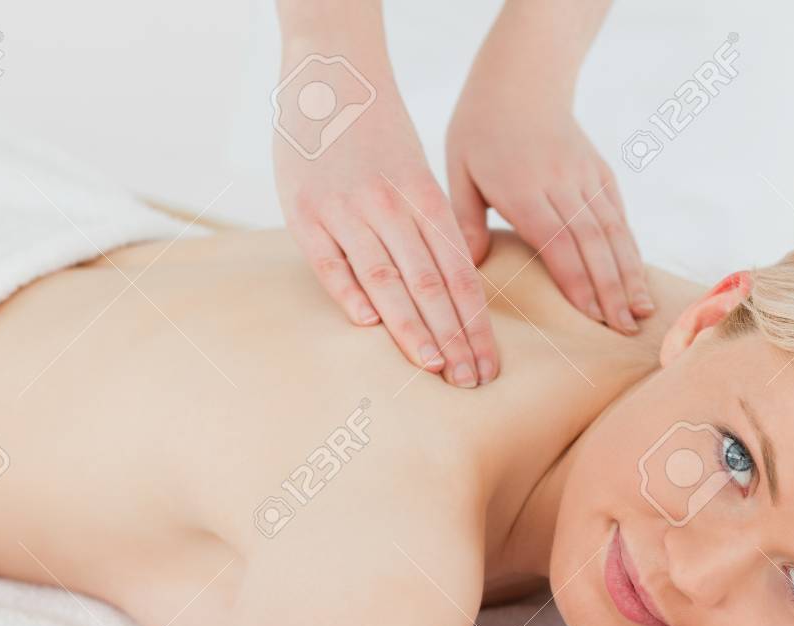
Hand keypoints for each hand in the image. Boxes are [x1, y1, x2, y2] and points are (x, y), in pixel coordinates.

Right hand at [274, 78, 496, 387]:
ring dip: (413, 328)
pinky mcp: (305, 211)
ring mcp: (347, 209)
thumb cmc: (380, 136)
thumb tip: (454, 291)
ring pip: (388, 278)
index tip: (488, 365)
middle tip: (472, 381)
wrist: (331, 75)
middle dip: (455, 339)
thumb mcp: (416, 177)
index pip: (460, 275)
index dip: (475, 324)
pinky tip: (370, 327)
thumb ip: (432, 230)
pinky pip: (331, 261)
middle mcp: (393, 207)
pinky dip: (351, 293)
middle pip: (432, 284)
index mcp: (426, 201)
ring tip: (435, 367)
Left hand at [447, 71, 651, 334]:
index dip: (579, 282)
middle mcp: (561, 184)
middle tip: (625, 331)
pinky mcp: (600, 174)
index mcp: (523, 189)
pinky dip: (630, 249)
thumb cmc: (479, 129)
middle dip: (611, 290)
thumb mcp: (458, 171)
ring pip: (613, 232)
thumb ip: (466, 221)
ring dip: (629, 275)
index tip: (594, 317)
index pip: (557, 243)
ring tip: (641, 312)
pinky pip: (618, 216)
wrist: (521, 79)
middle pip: (592, 244)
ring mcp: (585, 178)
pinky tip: (638, 279)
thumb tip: (469, 266)